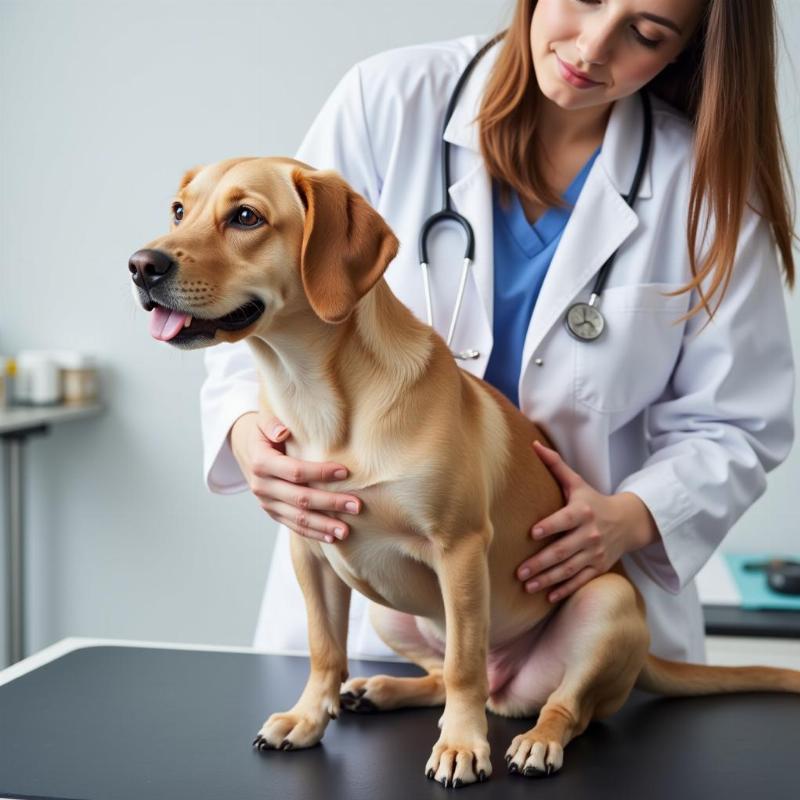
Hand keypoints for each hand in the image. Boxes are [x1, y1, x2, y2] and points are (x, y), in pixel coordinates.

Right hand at [229, 410, 360, 542]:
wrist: (248, 451)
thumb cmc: (264, 433)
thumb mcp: (262, 422)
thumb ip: (271, 423)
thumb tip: (283, 432)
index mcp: (262, 463)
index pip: (295, 471)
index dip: (319, 473)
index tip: (345, 472)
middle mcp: (262, 486)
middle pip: (300, 499)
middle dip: (330, 503)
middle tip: (356, 505)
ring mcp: (267, 503)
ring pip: (298, 518)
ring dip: (323, 525)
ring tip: (346, 531)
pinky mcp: (273, 513)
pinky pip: (294, 526)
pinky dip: (313, 533)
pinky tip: (332, 538)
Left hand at [517, 440, 630, 602]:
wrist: (628, 521)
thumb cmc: (593, 500)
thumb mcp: (577, 482)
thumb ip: (555, 465)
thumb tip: (532, 444)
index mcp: (582, 511)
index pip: (564, 520)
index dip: (549, 526)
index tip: (532, 533)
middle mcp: (590, 534)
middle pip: (563, 550)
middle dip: (541, 562)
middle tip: (519, 571)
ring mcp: (595, 553)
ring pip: (569, 570)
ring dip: (548, 579)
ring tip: (527, 586)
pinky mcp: (599, 567)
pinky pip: (580, 581)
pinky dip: (565, 590)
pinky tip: (548, 597)